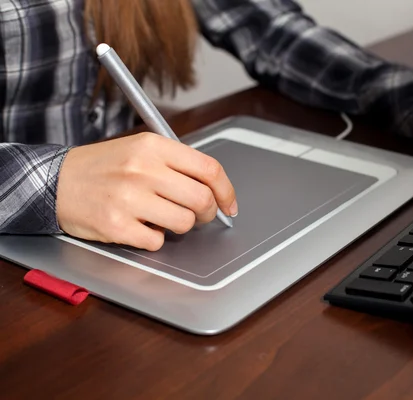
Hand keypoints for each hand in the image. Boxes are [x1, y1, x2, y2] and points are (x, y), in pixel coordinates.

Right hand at [56, 132, 237, 250]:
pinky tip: (138, 225)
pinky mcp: (117, 225)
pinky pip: (156, 241)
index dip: (226, 190)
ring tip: (161, 217)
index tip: (229, 205)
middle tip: (198, 215)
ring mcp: (129, 198)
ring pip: (184, 223)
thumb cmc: (102, 168)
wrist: (54, 182)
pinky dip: (153, 238)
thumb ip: (176, 164)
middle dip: (207, 213)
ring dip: (179, 226)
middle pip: (201, 199)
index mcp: (153, 147)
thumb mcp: (140, 149)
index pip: (209, 168)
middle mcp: (143, 170)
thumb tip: (214, 190)